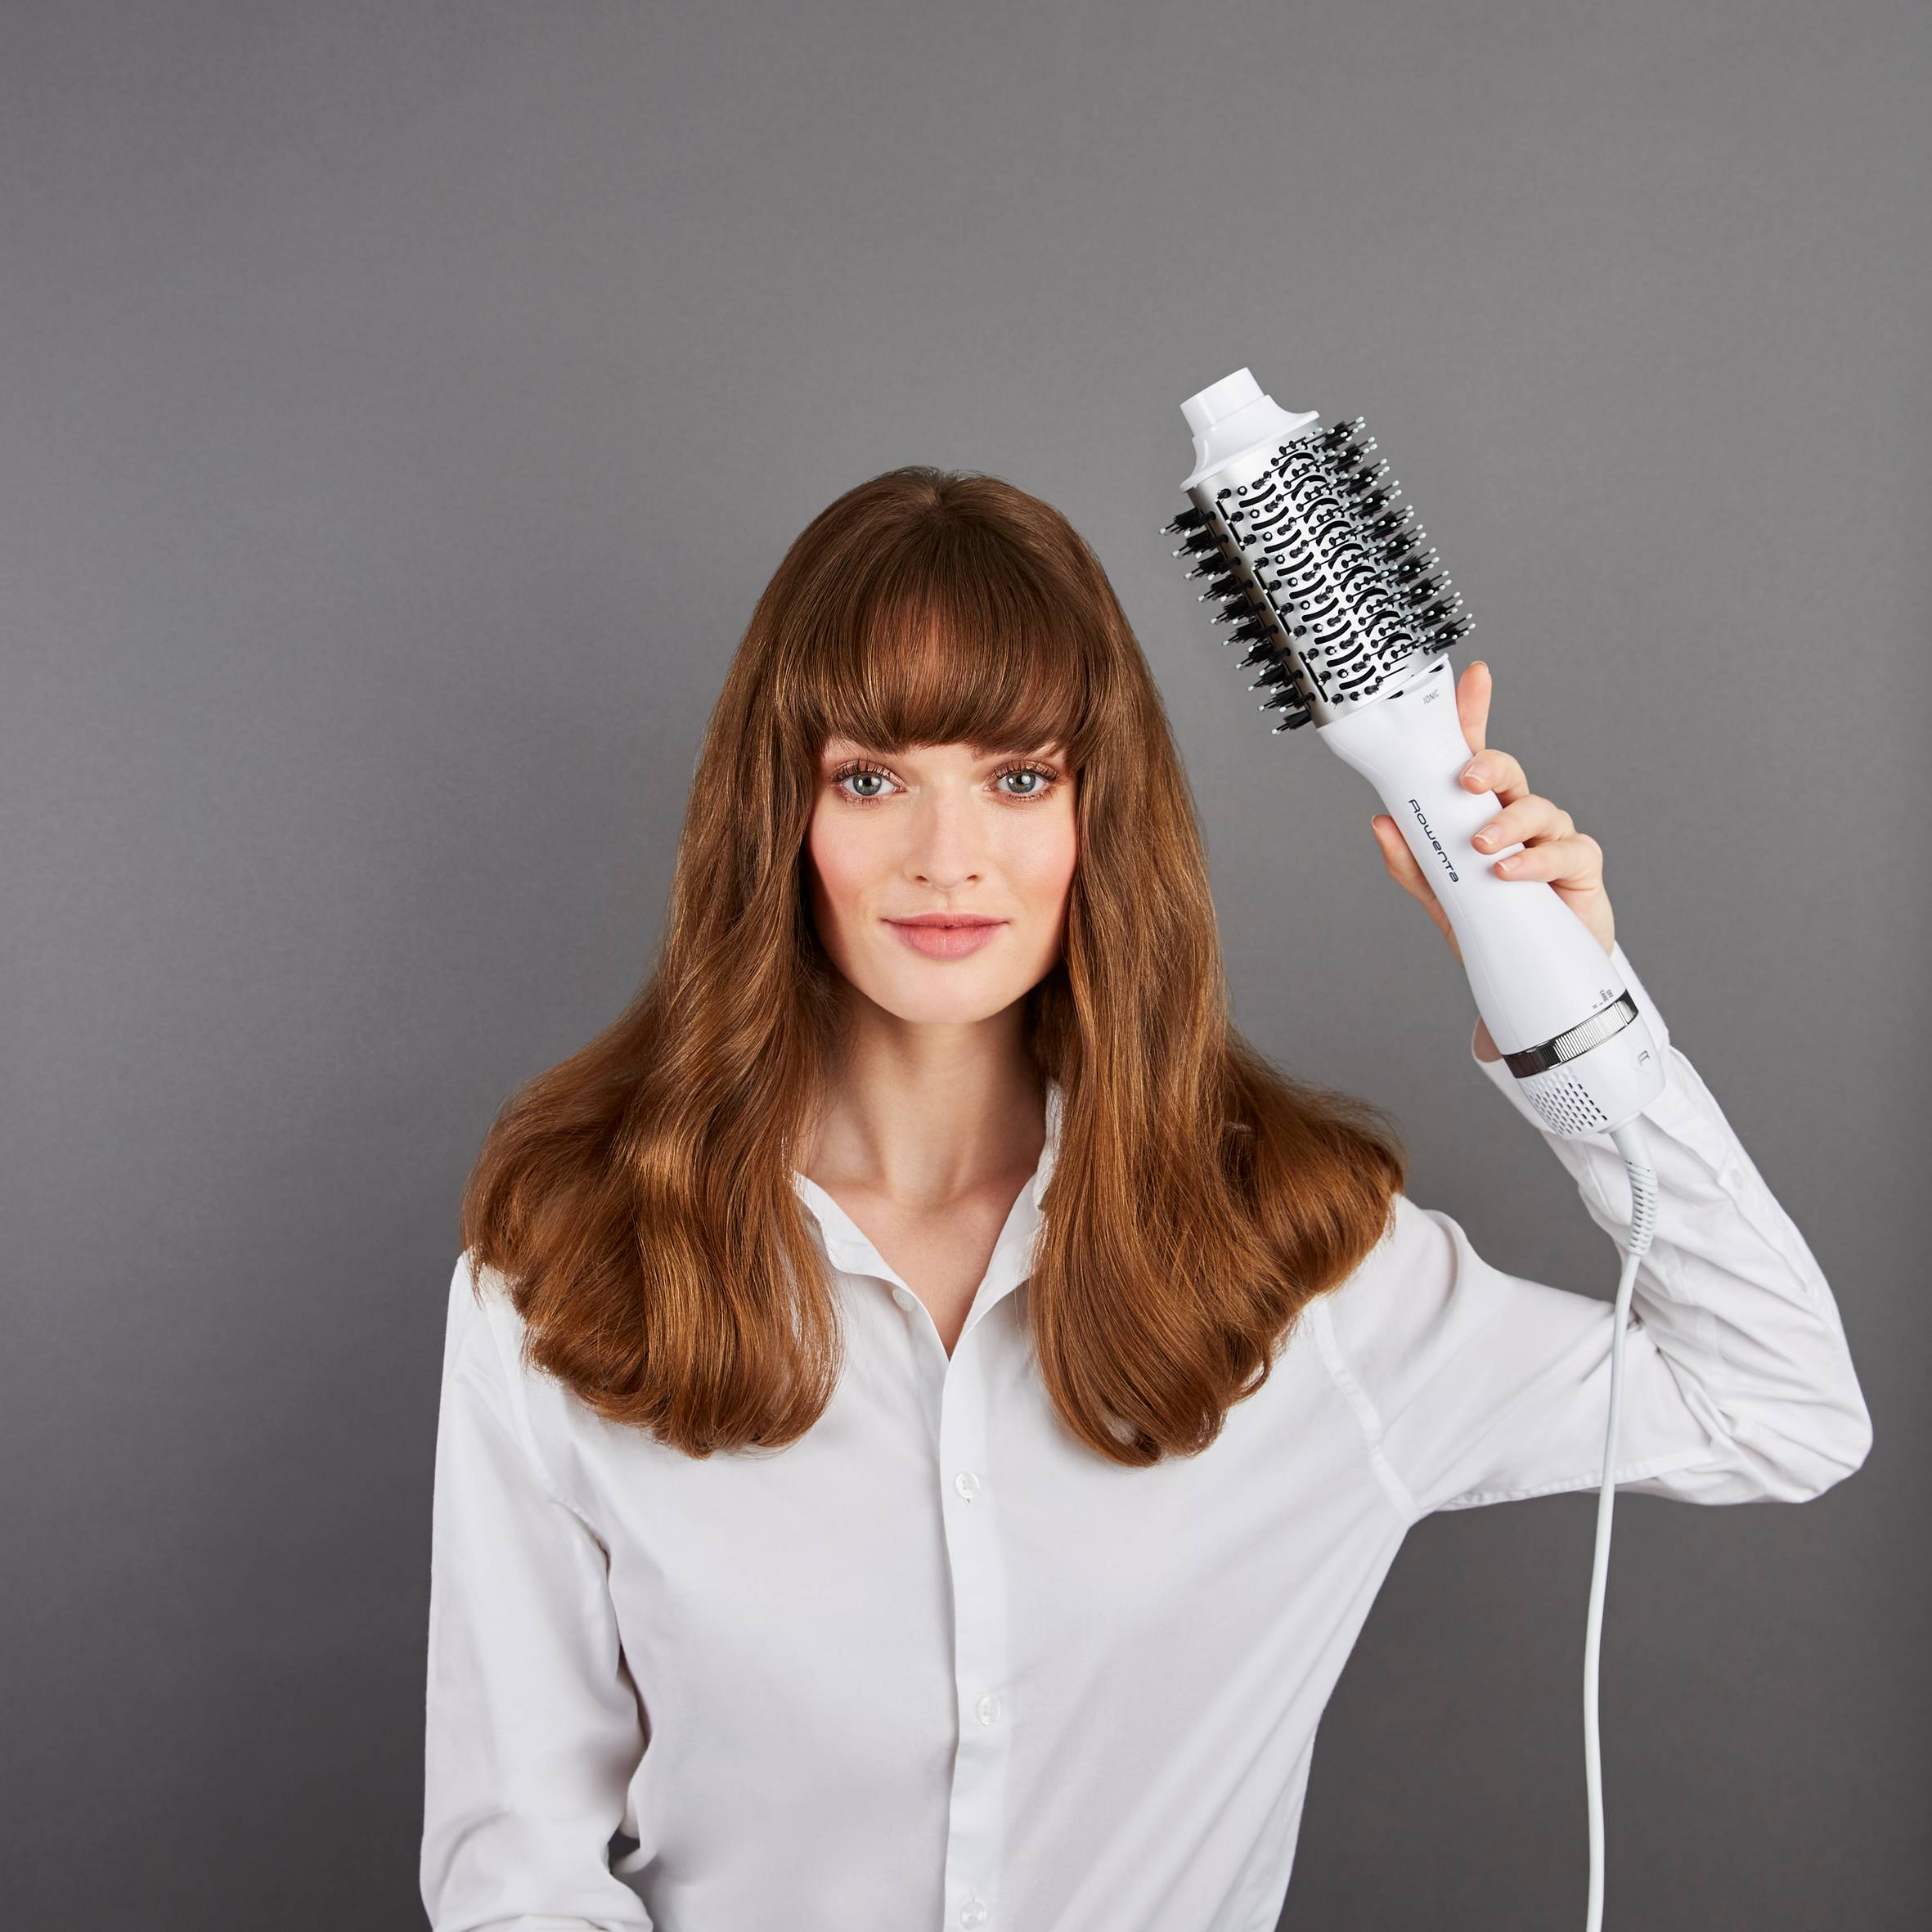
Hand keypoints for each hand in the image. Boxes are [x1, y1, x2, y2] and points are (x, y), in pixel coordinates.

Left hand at [1370, 662, 1614, 1056]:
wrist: (1530, 974)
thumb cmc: (1488, 923)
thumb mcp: (1439, 894)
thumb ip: (1411, 862)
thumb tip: (1381, 823)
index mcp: (1480, 812)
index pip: (1474, 755)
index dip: (1474, 714)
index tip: (1473, 678)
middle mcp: (1517, 815)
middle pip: (1508, 771)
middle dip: (1488, 765)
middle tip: (1465, 779)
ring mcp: (1551, 836)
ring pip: (1537, 808)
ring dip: (1507, 824)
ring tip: (1483, 848)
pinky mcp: (1579, 865)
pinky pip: (1564, 850)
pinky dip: (1535, 859)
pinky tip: (1511, 872)